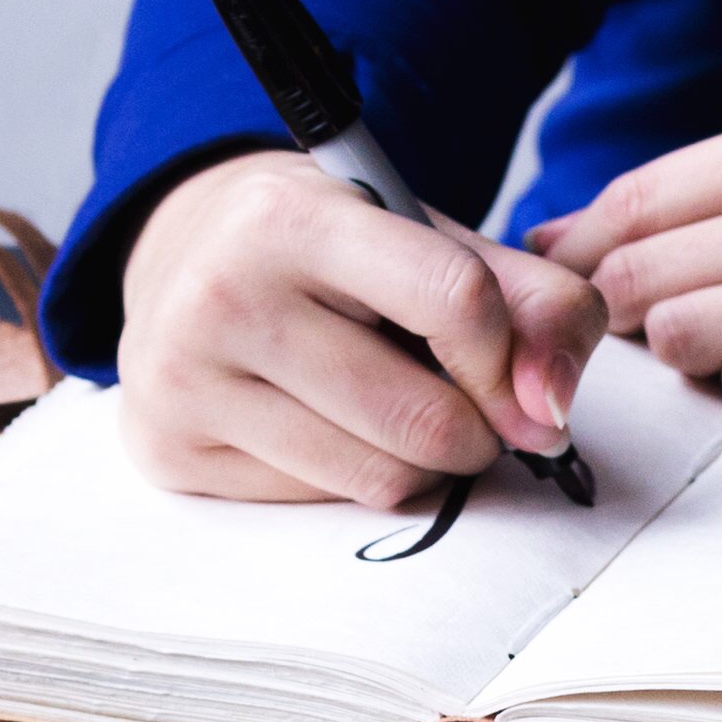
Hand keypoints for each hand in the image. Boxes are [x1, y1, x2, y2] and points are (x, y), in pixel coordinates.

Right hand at [117, 151, 608, 504]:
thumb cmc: (327, 245)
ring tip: (394, 404)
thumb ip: (529, 299)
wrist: (184, 248)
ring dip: (422, 462)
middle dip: (477, 430)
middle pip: (423, 418)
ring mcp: (184, 379)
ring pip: (380, 478)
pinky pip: (323, 504)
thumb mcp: (425, 232)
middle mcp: (224, 294)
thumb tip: (551, 412)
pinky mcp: (169, 448)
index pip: (456, 300)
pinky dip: (355, 476)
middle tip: (463, 402)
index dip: (512, 358)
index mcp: (293, 217)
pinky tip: (328, 423)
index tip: (520, 380)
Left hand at [528, 104, 721, 424]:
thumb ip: (709, 187)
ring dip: (682, 352)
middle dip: (619, 310)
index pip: (643, 200)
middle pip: (650, 276)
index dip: (580, 246)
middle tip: (634, 324)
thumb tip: (564, 236)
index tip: (559, 272)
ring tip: (715, 341)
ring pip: (691, 340)